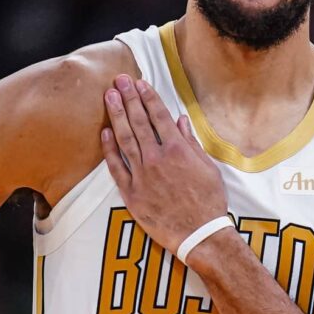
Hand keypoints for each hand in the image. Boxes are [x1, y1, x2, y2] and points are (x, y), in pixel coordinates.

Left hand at [101, 74, 230, 253]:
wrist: (199, 234)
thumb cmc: (209, 202)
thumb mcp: (208, 168)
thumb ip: (191, 143)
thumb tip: (180, 121)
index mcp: (178, 150)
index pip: (159, 117)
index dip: (148, 97)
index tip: (140, 83)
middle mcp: (157, 158)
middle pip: (139, 122)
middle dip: (129, 98)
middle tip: (119, 80)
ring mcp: (142, 174)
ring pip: (125, 138)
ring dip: (116, 115)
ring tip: (109, 96)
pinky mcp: (131, 192)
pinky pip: (116, 166)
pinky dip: (109, 148)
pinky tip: (105, 131)